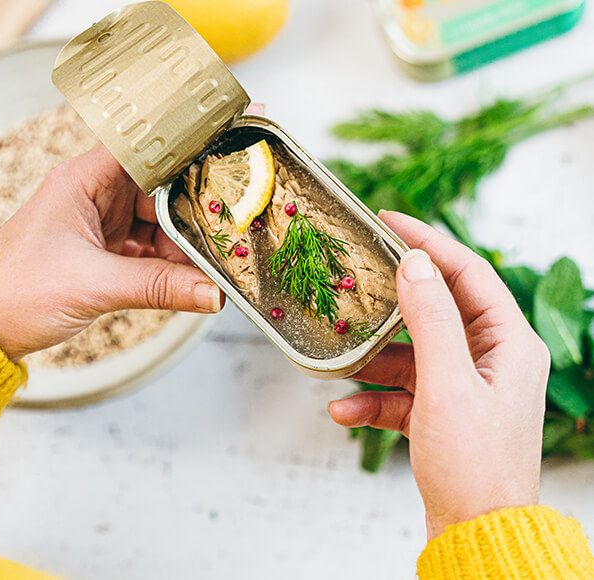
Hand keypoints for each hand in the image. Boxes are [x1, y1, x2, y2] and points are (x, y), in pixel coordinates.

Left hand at [0, 145, 223, 360]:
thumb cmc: (16, 290)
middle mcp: (96, 194)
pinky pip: (149, 246)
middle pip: (161, 189)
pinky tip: (184, 275)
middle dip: (191, 211)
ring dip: (181, 243)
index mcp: (85, 180)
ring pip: (158, 220)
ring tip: (205, 262)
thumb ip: (159, 287)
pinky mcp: (106, 248)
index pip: (146, 149)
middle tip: (224, 229)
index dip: (187, 149)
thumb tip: (211, 292)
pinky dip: (168, 261)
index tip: (224, 155)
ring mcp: (102, 221)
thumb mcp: (95, 285)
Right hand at [328, 211, 549, 538]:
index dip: (429, 242)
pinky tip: (343, 411)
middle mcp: (490, 359)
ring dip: (375, 359)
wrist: (477, 538)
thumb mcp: (448, 385)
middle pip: (437, 309)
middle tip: (359, 277)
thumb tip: (415, 263)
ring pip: (413, 352)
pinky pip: (403, 392)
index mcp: (508, 343)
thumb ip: (432, 319)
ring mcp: (464, 386)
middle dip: (395, 300)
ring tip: (340, 359)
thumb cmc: (475, 465)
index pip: (468, 272)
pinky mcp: (441, 413)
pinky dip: (374, 399)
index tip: (390, 221)